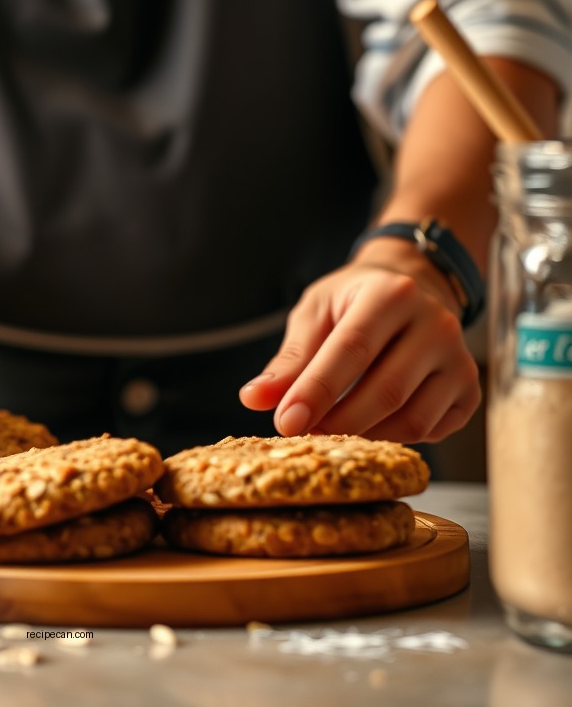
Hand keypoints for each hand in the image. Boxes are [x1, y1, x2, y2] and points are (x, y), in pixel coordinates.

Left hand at [239, 245, 481, 442]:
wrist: (412, 287)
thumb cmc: (354, 300)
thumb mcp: (315, 312)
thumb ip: (289, 358)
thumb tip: (254, 399)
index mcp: (391, 294)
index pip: (352, 350)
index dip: (317, 390)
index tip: (285, 422)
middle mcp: (436, 324)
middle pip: (386, 390)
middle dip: (338, 422)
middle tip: (302, 435)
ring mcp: (460, 359)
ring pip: (412, 420)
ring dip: (365, 436)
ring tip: (330, 431)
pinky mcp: (470, 390)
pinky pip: (432, 431)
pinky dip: (394, 438)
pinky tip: (369, 425)